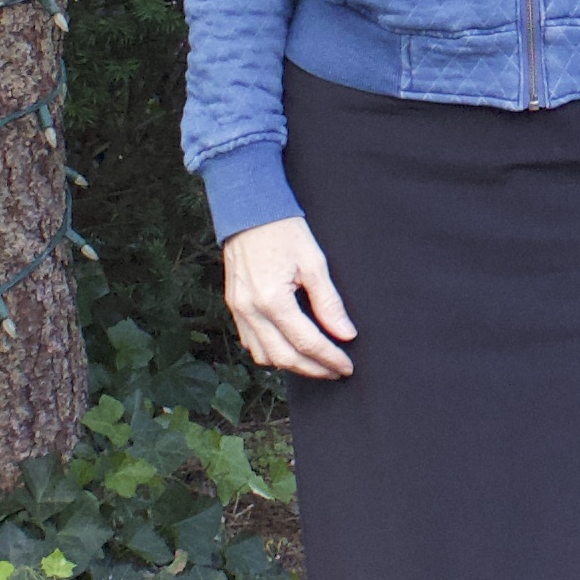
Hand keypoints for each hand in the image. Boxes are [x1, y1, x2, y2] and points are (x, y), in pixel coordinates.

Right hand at [220, 216, 357, 378]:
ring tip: (316, 362)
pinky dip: (271, 352)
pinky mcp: (233, 306)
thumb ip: (329, 302)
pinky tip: (289, 347)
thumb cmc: (283, 230)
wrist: (248, 209)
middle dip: (313, 369)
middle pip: (284, 357)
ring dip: (291, 364)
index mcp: (272, 299)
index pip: (306, 342)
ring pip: (264, 356)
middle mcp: (250, 310)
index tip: (346, 366)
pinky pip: (250, 342)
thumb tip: (345, 333)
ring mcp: (238, 310)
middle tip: (336, 370)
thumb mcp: (314, 262)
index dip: (329, 358)